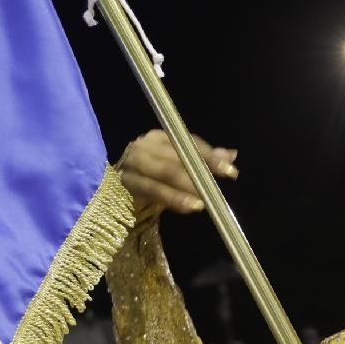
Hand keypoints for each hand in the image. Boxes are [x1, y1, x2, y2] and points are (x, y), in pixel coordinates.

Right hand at [118, 130, 236, 217]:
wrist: (112, 185)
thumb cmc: (152, 174)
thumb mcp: (176, 163)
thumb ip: (202, 158)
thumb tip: (232, 155)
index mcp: (159, 137)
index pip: (188, 142)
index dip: (210, 156)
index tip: (231, 171)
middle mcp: (145, 146)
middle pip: (176, 158)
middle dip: (199, 172)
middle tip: (216, 189)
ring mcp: (132, 163)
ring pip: (164, 174)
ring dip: (184, 189)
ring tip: (202, 203)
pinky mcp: (125, 182)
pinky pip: (152, 190)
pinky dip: (171, 199)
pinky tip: (187, 206)